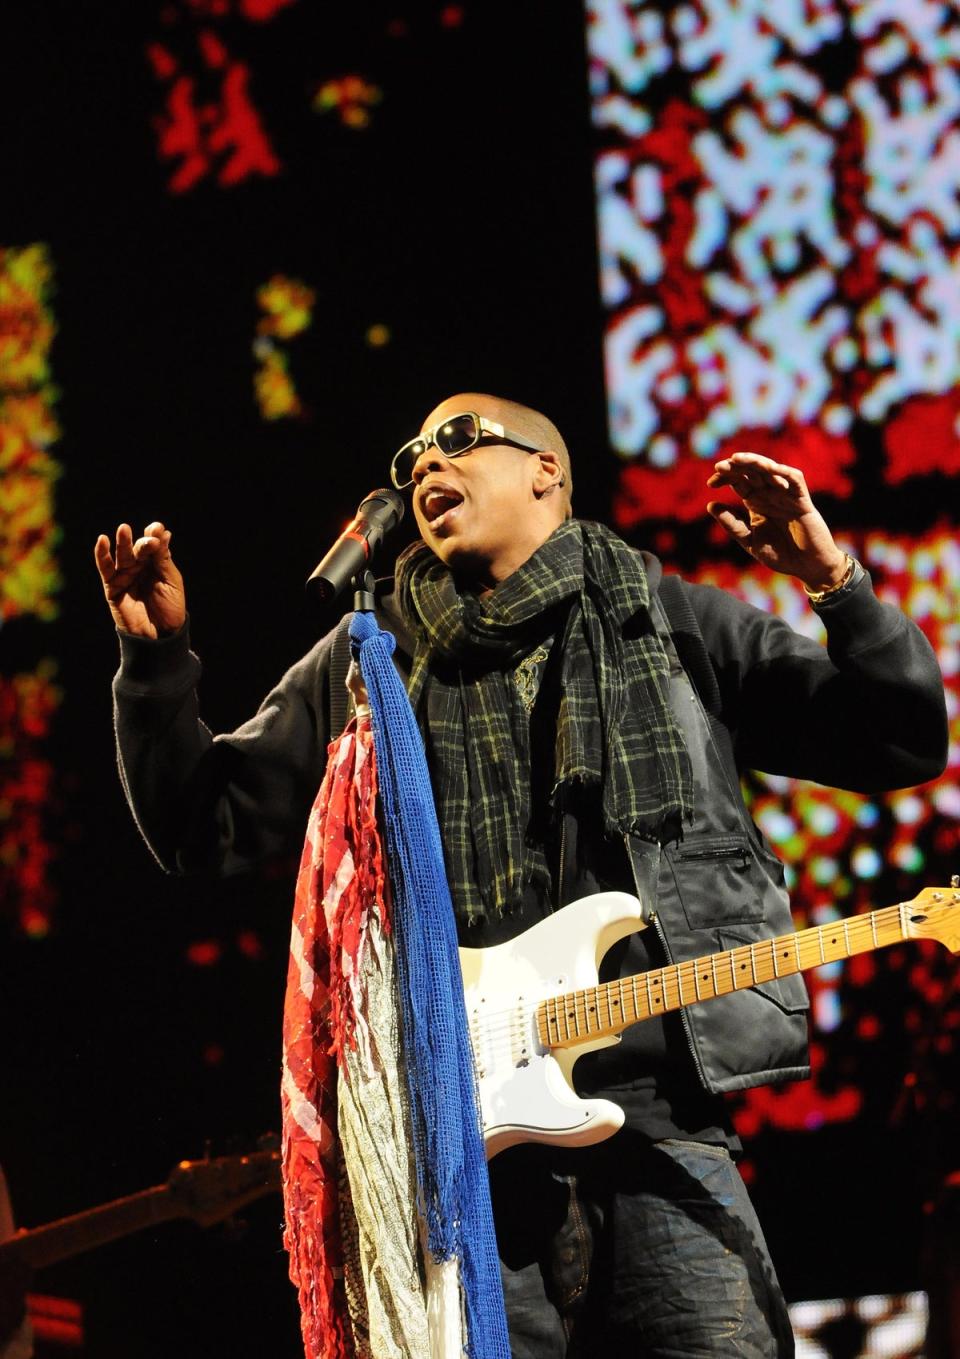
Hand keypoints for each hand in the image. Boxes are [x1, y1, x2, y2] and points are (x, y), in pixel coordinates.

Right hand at [94, 522, 185, 638]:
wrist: (160, 636)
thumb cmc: (170, 608)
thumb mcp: (171, 581)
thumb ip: (163, 559)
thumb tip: (164, 533)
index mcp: (156, 564)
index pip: (154, 545)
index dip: (155, 536)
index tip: (159, 529)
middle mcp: (140, 567)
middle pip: (139, 549)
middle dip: (143, 542)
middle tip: (150, 538)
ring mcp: (125, 576)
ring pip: (122, 555)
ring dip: (123, 542)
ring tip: (124, 529)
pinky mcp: (112, 587)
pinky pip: (105, 569)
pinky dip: (101, 555)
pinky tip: (102, 541)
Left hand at [706, 452, 847, 590]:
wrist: (807, 567)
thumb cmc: (780, 554)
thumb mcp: (750, 541)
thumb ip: (732, 524)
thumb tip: (711, 505)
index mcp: (756, 502)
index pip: (739, 482)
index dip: (725, 478)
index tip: (711, 483)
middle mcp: (770, 495)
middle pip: (752, 472)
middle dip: (736, 467)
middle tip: (719, 466)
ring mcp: (786, 495)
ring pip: (771, 471)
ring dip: (755, 463)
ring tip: (737, 459)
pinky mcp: (802, 500)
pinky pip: (795, 480)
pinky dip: (783, 472)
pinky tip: (769, 468)